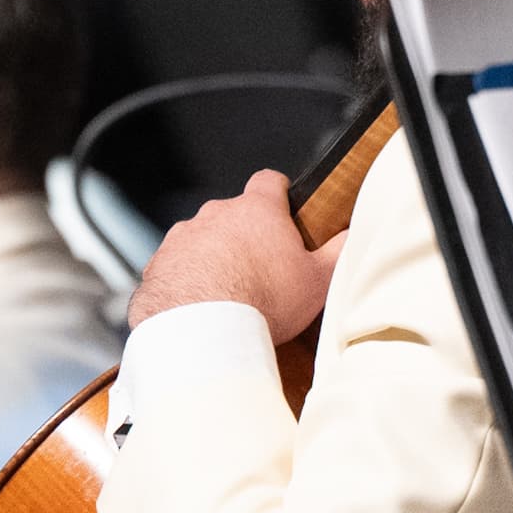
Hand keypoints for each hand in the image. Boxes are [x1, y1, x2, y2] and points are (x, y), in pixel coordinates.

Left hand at [127, 171, 343, 339]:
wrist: (202, 330)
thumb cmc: (262, 302)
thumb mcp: (318, 279)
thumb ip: (339, 251)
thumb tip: (353, 235)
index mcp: (257, 210)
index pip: (269, 181)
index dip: (278, 192)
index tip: (284, 207)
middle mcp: (216, 214)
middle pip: (234, 214)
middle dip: (246, 235)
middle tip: (262, 269)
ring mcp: (183, 237)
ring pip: (203, 239)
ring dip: (214, 257)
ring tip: (228, 293)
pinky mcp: (158, 264)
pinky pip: (177, 266)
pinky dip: (188, 279)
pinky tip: (201, 306)